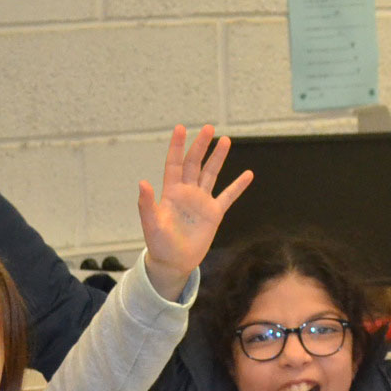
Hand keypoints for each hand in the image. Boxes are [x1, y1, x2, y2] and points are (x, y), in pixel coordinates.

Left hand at [137, 126, 253, 300]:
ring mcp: (201, 201)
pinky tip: (248, 174)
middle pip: (195, 163)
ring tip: (225, 140)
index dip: (177, 146)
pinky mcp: (214, 213)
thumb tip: (142, 182)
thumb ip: (147, 204)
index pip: (174, 164)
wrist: (174, 262)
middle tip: (209, 128)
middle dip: (201, 146)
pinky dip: (238, 186)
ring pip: (211, 174)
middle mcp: (187, 192)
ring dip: (218, 158)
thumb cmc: (159, 244)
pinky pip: (228, 196)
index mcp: (171, 192)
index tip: (181, 128)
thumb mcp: (151, 224)